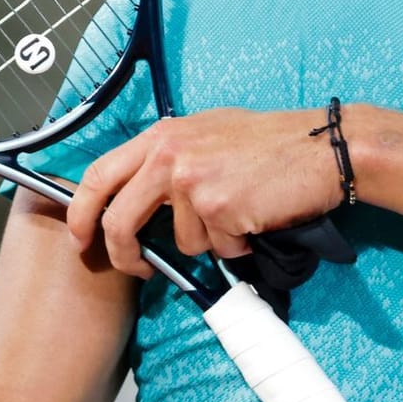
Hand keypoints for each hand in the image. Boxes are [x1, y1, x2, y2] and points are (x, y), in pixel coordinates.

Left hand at [67, 108, 341, 278]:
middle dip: (123, 254)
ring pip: (180, 241)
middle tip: (139, 268)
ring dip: (211, 240)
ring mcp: (191, 181)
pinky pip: (217, 247)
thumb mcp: (207, 133)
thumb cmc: (271, 142)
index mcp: (162, 134)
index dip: (81, 212)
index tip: (81, 237)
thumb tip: (138, 195)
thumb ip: (169, 156)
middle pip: (119, 220)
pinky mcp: (217, 207)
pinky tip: (256, 216)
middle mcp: (169, 154)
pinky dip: (238, 242)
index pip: (99, 175)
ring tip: (240, 212)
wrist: (321, 148)